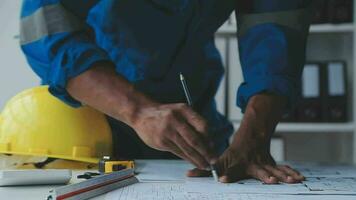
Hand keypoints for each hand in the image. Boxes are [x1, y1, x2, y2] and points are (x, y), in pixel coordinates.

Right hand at [131, 103, 215, 168]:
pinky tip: (193, 162)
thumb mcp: (180, 111)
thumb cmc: (163, 113)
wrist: (141, 113)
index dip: (210, 138)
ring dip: (198, 159)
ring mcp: (167, 131)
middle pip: (196, 139)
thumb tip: (208, 139)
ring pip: (187, 148)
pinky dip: (187, 159)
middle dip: (206, 152)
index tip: (214, 146)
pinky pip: (178, 152)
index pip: (202, 125)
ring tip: (205, 165)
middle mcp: (176, 119)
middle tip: (213, 160)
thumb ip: (193, 122)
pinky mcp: (161, 141)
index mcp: (183, 110)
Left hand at [187, 146, 304, 183]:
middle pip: (257, 170)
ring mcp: (262, 162)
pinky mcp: (271, 163)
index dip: (225, 174)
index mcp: (235, 162)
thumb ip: (205, 170)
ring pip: (273, 169)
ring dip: (282, 174)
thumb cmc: (233, 152)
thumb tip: (188, 175)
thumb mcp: (219, 159)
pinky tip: (300, 177)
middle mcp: (250, 162)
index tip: (223, 180)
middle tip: (270, 181)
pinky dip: (290, 172)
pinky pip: (282, 168)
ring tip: (292, 181)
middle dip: (264, 175)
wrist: (252, 135)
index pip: (228, 169)